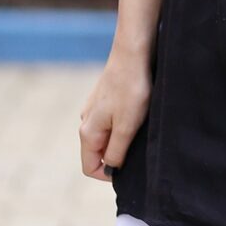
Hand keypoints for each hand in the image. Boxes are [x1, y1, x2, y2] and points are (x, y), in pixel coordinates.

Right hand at [79, 47, 152, 181]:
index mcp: (87, 132)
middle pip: (98, 152)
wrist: (133, 52)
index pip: (90, 168)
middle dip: (117, 154)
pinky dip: (124, 123)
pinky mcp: (105, 98)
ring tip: (139, 125)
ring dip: (122, 137)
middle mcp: (86, 120)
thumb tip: (111, 169)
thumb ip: (116, 152)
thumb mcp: (126, 127)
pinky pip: (111, 121)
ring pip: (106, 136)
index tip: (130, 165)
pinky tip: (138, 111)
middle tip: (137, 144)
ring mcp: (95, 108)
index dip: (109, 174)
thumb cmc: (131, 89)